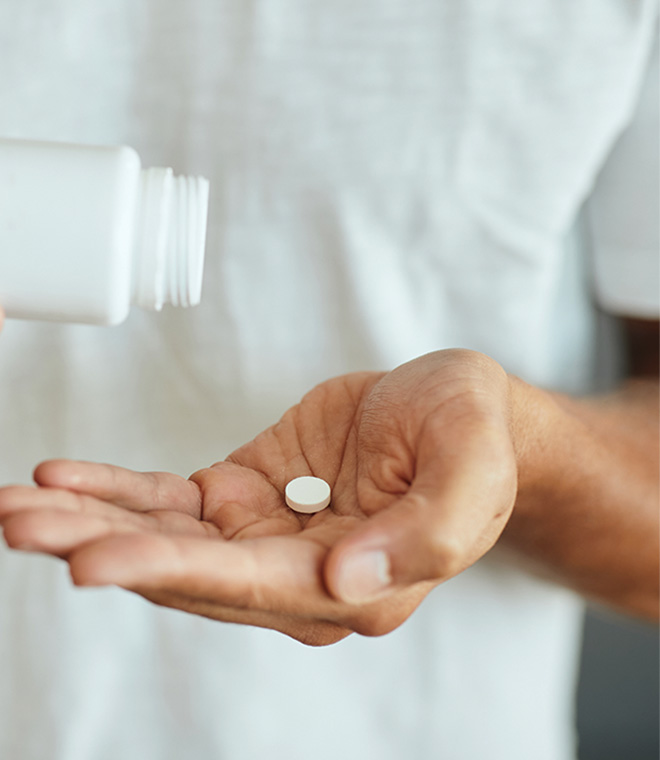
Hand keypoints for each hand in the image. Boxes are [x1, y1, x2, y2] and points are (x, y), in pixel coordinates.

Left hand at [0, 350, 516, 644]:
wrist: (460, 412)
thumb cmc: (474, 436)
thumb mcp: (470, 466)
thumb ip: (424, 532)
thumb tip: (343, 582)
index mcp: (359, 583)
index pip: (250, 585)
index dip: (172, 571)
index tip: (93, 562)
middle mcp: (301, 574)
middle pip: (189, 571)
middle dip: (103, 550)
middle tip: (25, 527)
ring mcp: (268, 536)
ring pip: (168, 539)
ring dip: (92, 523)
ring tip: (20, 507)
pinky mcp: (248, 494)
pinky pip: (173, 501)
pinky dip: (118, 492)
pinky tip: (67, 480)